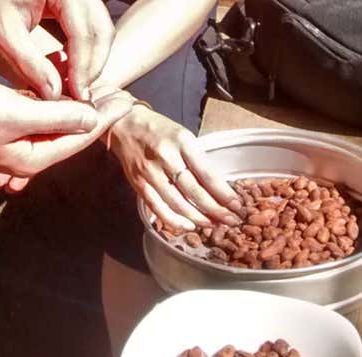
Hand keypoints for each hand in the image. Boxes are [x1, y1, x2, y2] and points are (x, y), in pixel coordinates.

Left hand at [0, 0, 113, 99]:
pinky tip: (68, 66)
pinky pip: (93, 26)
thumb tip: (55, 94)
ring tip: (73, 83)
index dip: (83, 69)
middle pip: (102, 31)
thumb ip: (29, 63)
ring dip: (91, 60)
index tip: (78, 96)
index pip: (84, 34)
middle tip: (79, 95)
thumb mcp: (4, 31)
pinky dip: (85, 49)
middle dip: (92, 66)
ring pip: (102, 30)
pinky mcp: (80, 0)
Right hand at [0, 81, 132, 188]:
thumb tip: (91, 118)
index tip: (127, 102)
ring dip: (77, 106)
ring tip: (101, 90)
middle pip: (71, 133)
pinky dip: (54, 103)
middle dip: (97, 114)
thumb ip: (57, 117)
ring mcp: (16, 139)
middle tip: (121, 94)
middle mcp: (28, 152)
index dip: (106, 119)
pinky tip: (67, 90)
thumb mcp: (17, 115)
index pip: (80, 138)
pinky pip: (38, 115)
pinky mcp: (5, 122)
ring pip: (56, 123)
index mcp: (34, 158)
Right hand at [108, 105, 241, 230]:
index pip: (207, 174)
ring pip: (177, 203)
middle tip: (231, 220)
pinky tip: (189, 226)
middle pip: (194, 192)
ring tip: (213, 224)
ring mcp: (150, 172)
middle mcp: (166, 157)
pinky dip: (174, 220)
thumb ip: (197, 160)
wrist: (124, 125)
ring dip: (198, 218)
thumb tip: (218, 190)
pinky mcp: (138, 184)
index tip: (237, 205)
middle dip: (216, 210)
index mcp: (182, 142)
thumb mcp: (183, 136)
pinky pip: (158, 208)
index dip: (224, 194)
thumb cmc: (159, 131)